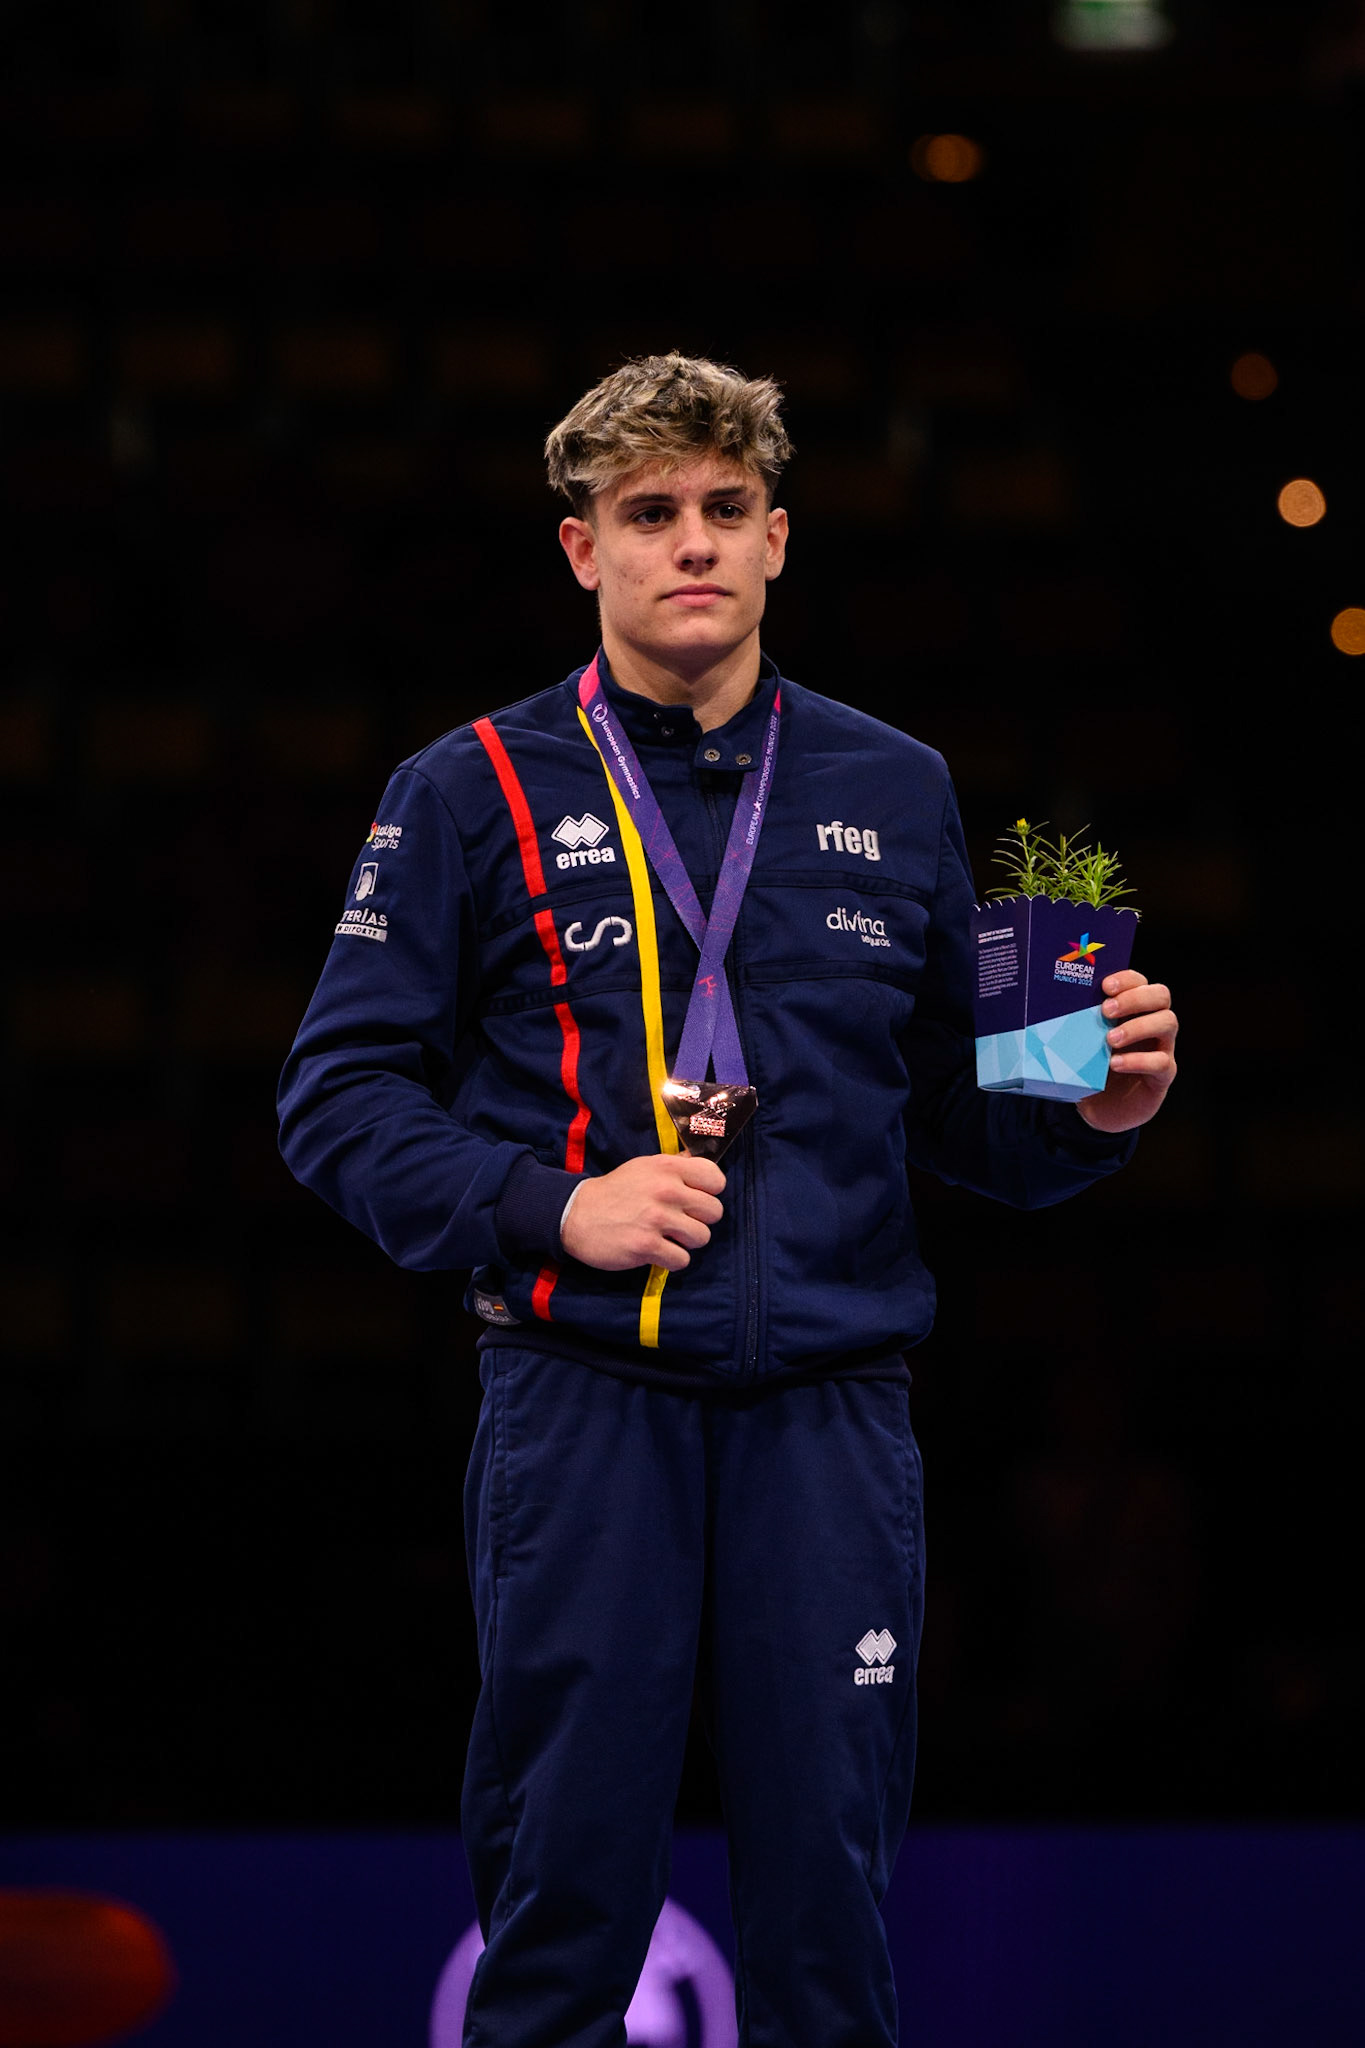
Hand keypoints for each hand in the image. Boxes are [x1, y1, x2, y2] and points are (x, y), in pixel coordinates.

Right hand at [560, 1154, 725, 1271]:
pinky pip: (682, 1260)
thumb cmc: (615, 1190)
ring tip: (668, 1237)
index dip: (710, 1192)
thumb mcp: (645, 1167)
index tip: (695, 1199)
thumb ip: (676, 1167)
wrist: (577, 1214)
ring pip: (702, 1237)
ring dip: (686, 1242)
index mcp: (667, 1167)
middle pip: (714, 1212)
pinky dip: (672, 1260)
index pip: (716, 1179)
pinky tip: (657, 1251)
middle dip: (700, 1220)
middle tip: (680, 1222)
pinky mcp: (647, 1246)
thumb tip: (706, 1167)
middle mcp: (665, 1190)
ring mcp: (657, 1219)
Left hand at [1077, 970, 1177, 1134]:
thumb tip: (1047, 1007)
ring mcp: (1162, 1047)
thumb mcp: (1082, 1041)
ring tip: (1110, 1040)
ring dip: (1138, 1027)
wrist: (1101, 1107)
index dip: (1127, 979)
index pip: (1140, 982)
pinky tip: (1115, 1064)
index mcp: (1134, 1009)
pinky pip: (1161, 1062)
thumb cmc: (1091, 1066)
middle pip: (1161, 995)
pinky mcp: (1163, 1074)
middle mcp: (1153, 1022)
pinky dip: (1138, 1061)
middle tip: (1106, 1010)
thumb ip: (1077, 1023)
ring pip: (1168, 1022)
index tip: (1104, 986)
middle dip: (1135, 998)